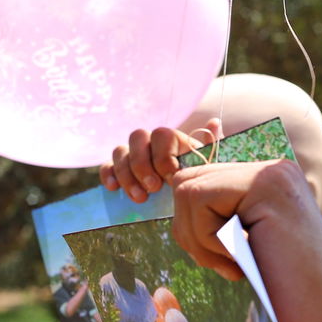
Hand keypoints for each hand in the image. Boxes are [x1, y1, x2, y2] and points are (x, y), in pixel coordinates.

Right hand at [100, 119, 223, 203]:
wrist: (187, 198)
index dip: (163, 156)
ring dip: (127, 175)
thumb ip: (210, 147)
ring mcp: (133, 155)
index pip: (160, 134)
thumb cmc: (198, 181)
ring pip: (120, 152)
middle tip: (154, 188)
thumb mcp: (209, 167)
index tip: (171, 177)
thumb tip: (214, 123)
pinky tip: (113, 188)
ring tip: (141, 198)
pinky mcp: (119, 170)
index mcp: (172, 139)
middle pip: (137, 137)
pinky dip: (108, 175)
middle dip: (142, 164)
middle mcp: (151, 142)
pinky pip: (107, 166)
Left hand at [169, 160, 321, 321]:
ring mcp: (272, 173)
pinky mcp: (266, 187)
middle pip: (187, 182)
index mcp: (269, 182)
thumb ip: (218, 215)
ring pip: (186, 188)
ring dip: (198, 238)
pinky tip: (241, 260)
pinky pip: (198, 199)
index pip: (200, 184)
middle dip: (191, 232)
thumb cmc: (283, 296)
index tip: (230, 262)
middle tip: (228, 266)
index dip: (197, 229)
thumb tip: (170, 185)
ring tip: (237, 264)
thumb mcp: (243, 246)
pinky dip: (206, 238)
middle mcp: (273, 168)